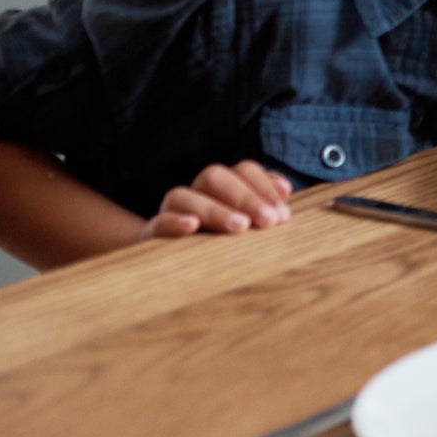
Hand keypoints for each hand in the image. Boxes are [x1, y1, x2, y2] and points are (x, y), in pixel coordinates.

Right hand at [145, 161, 294, 239]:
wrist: (174, 266)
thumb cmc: (224, 242)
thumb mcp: (248, 223)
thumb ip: (265, 205)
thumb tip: (284, 190)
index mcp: (223, 186)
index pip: (243, 171)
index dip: (265, 186)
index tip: (283, 212)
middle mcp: (196, 192)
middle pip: (214, 177)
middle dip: (245, 197)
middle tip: (269, 222)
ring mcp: (171, 211)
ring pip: (184, 195)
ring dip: (215, 209)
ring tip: (240, 227)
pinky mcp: (151, 235)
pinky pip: (157, 222)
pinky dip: (174, 221)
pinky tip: (192, 226)